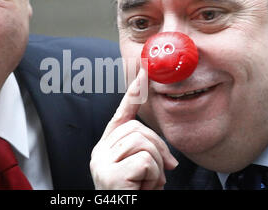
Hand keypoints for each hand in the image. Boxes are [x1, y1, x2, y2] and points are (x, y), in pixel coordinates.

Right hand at [90, 69, 178, 189]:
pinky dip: (153, 177)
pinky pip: (144, 161)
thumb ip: (147, 154)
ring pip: (142, 143)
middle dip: (158, 148)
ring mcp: (102, 163)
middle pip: (137, 129)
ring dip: (156, 167)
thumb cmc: (134, 196)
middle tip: (163, 171)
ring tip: (149, 185)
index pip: (121, 115)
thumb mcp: (142, 173)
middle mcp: (100, 152)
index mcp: (107, 147)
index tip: (144, 72)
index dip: (133, 93)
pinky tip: (144, 189)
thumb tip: (167, 156)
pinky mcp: (110, 175)